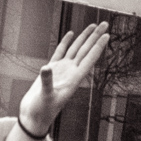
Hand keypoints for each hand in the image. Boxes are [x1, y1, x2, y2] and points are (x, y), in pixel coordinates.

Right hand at [9, 23, 108, 140]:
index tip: (107, 35)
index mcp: (73, 79)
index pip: (89, 59)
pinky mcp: (52, 70)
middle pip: (85, 51)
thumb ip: (46, 82)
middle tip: (105, 23)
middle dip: (95, 37)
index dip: (98, 47)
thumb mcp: (45, 97)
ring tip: (93, 26)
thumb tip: (46, 68)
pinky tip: (71, 34)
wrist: (33, 117)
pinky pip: (61, 52)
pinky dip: (66, 43)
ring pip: (75, 49)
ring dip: (84, 38)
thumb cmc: (41, 111)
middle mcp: (71, 73)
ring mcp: (62, 70)